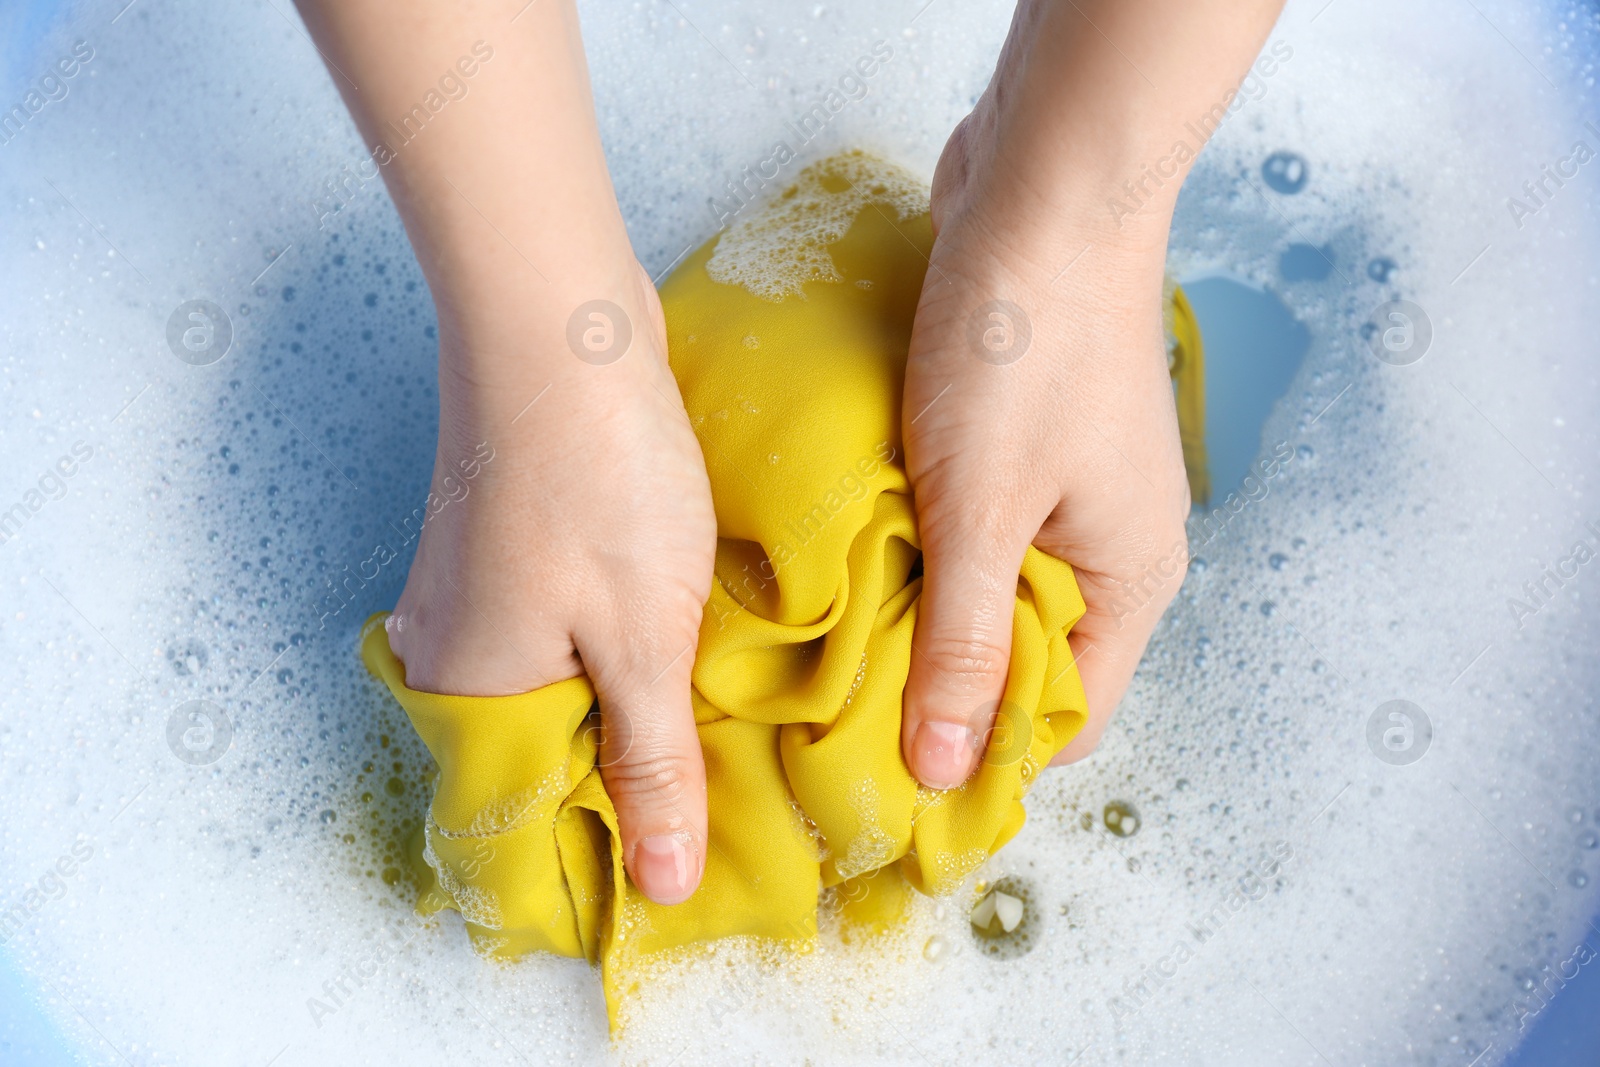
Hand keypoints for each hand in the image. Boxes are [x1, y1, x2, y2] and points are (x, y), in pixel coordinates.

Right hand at [388, 265, 716, 903]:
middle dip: (635, 780)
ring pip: (565, 692)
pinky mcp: (513, 551)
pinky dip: (625, 655)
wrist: (561, 328)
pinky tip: (684, 653)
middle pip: (549, 755)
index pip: (533, 817)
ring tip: (721, 733)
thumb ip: (655, 765)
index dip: (615, 847)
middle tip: (727, 798)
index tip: (694, 863)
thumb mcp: (644, 642)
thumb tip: (662, 884)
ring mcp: (475, 596)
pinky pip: (569, 637)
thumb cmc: (598, 480)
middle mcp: (451, 655)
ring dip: (637, 712)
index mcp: (467, 695)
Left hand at [898, 100, 1192, 788]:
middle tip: (840, 703)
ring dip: (923, 610)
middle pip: (1025, 657)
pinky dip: (924, 546)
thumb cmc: (1026, 349)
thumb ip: (964, 640)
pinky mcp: (1023, 444)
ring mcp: (1068, 490)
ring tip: (835, 632)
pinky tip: (858, 550)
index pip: (1067, 714)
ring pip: (990, 589)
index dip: (986, 751)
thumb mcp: (984, 509)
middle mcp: (1110, 545)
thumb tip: (944, 766)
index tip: (892, 768)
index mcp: (1130, 581)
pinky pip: (973, 526)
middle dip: (942, 682)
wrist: (1043, 192)